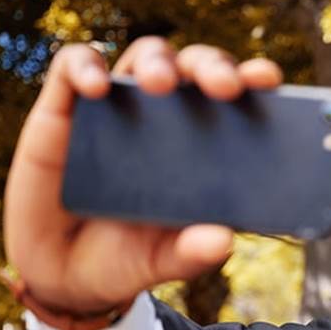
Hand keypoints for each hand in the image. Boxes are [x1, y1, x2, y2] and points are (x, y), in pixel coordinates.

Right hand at [3, 37, 283, 314]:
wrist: (61, 274)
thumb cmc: (126, 257)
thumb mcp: (162, 261)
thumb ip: (192, 253)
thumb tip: (224, 241)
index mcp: (204, 145)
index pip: (236, 99)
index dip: (254, 80)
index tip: (269, 80)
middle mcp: (166, 116)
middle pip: (196, 67)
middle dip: (213, 66)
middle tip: (224, 87)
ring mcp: (117, 107)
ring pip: (146, 56)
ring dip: (158, 62)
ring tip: (159, 85)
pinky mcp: (64, 108)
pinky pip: (74, 66)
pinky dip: (86, 66)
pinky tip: (97, 87)